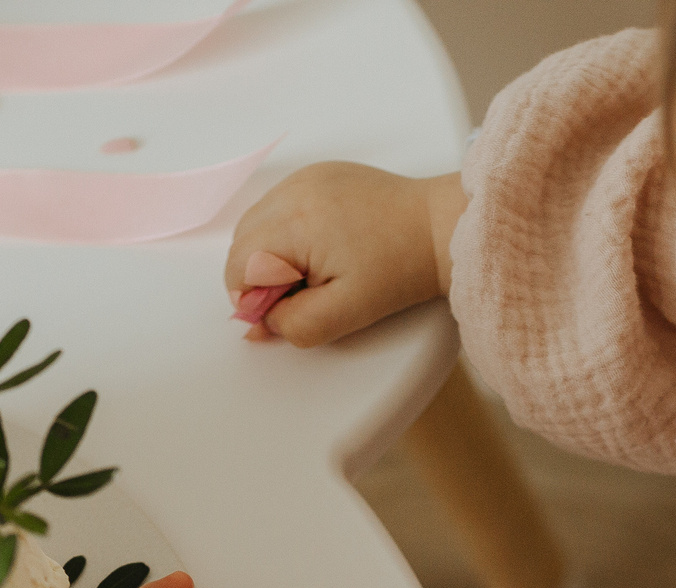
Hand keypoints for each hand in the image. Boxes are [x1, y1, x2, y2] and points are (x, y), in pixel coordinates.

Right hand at [225, 164, 467, 346]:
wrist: (438, 229)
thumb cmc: (401, 267)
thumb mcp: (346, 314)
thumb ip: (295, 324)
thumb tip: (258, 326)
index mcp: (295, 223)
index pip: (238, 267)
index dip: (254, 299)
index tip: (289, 309)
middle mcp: (292, 191)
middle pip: (241, 243)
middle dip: (260, 276)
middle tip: (304, 292)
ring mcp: (302, 178)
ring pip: (255, 224)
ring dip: (270, 254)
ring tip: (314, 270)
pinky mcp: (315, 174)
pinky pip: (278, 206)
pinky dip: (286, 232)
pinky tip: (321, 246)